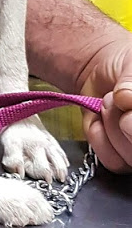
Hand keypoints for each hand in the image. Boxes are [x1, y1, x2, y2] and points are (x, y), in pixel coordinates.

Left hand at [78, 37, 131, 172]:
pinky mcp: (122, 158)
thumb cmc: (128, 67)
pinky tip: (100, 120)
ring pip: (131, 158)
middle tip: (117, 98)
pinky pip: (111, 160)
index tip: (127, 105)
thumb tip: (127, 98)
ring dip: (111, 126)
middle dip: (126, 123)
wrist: (103, 71)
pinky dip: (99, 136)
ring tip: (110, 103)